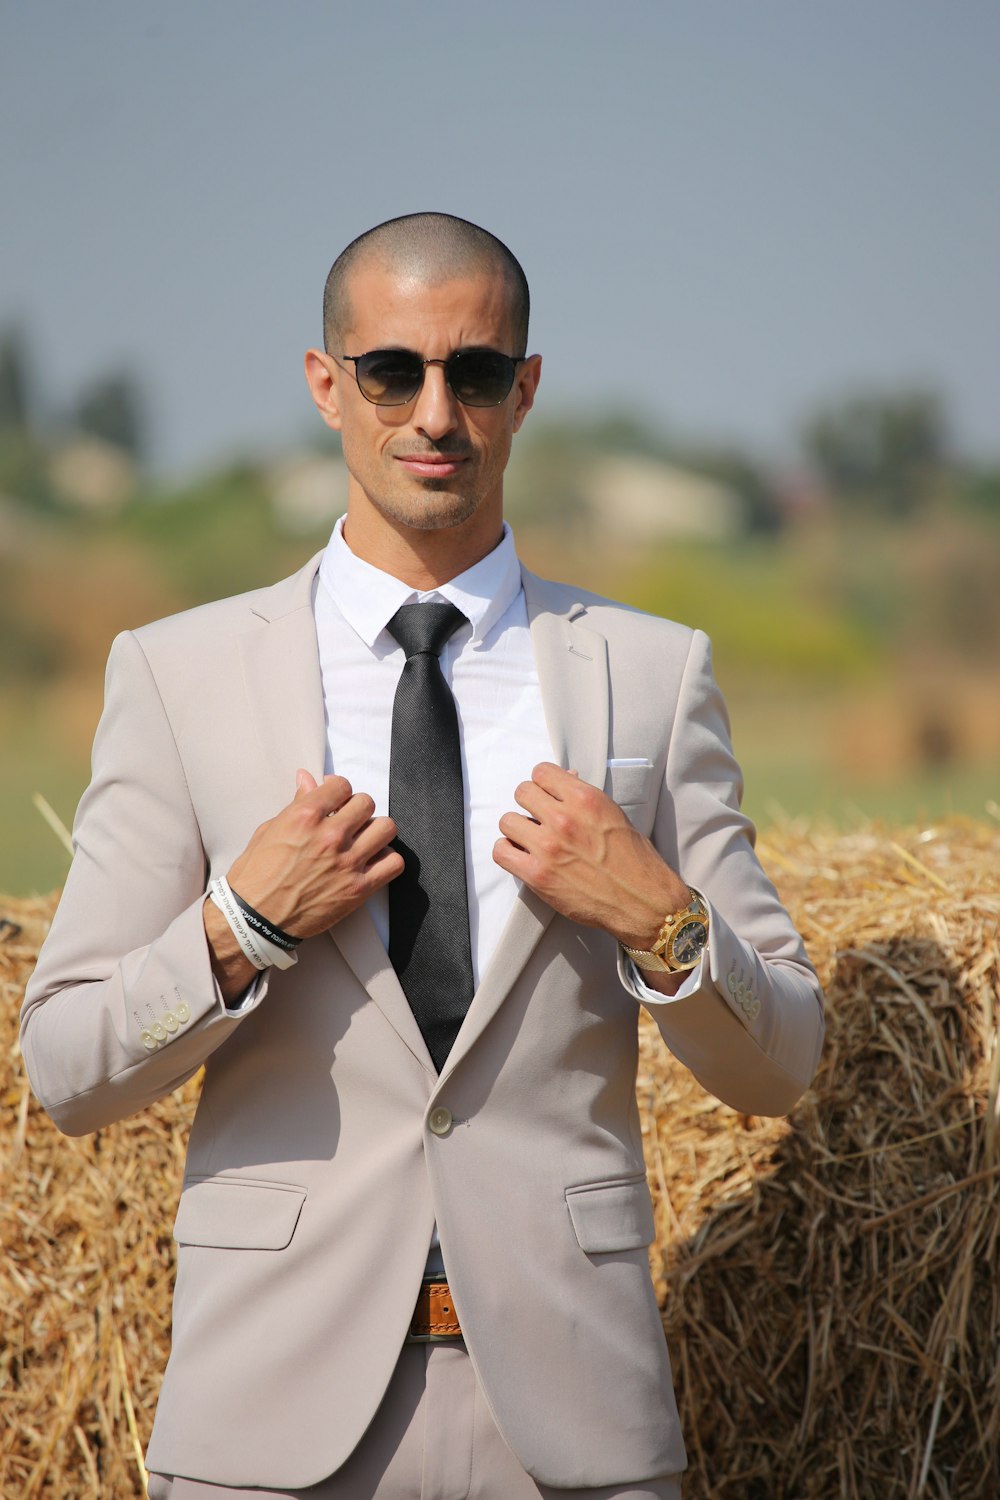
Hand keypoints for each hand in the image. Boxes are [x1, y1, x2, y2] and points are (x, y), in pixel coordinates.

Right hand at [205, 770, 402, 998]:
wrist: (254, 918)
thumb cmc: (255, 875)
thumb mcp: (269, 830)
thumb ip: (296, 804)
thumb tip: (307, 778)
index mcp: (305, 817)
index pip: (341, 785)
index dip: (338, 790)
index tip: (336, 800)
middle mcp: (330, 836)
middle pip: (366, 803)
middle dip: (357, 809)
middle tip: (348, 821)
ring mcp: (347, 862)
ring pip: (386, 828)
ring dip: (376, 830)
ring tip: (364, 839)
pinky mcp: (358, 888)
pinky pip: (393, 863)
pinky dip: (387, 860)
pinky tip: (372, 861)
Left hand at [493, 762, 689, 950]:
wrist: (642, 901)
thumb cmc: (634, 861)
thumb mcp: (614, 815)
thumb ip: (583, 799)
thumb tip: (564, 781)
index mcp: (585, 799)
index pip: (542, 772)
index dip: (542, 784)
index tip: (545, 794)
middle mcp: (563, 819)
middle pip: (522, 792)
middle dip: (529, 803)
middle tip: (539, 817)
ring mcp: (548, 847)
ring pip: (507, 821)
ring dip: (517, 829)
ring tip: (531, 839)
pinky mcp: (537, 875)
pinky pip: (501, 852)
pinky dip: (508, 852)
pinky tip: (522, 855)